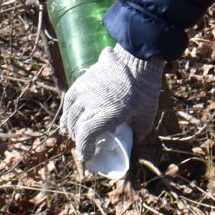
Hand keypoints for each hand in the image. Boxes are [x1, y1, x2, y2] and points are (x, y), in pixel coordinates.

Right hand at [59, 45, 164, 163]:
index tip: (88, 156)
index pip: (85, 137)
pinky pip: (70, 98)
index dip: (84, 149)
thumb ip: (138, 131)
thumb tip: (134, 140)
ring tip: (74, 131)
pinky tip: (70, 113)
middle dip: (79, 140)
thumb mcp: (147, 116)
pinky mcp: (83, 80)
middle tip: (86, 145)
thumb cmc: (145, 89)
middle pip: (76, 127)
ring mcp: (84, 91)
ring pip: (70, 113)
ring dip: (71, 126)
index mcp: (105, 116)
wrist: (138, 59)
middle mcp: (90, 105)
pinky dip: (68, 110)